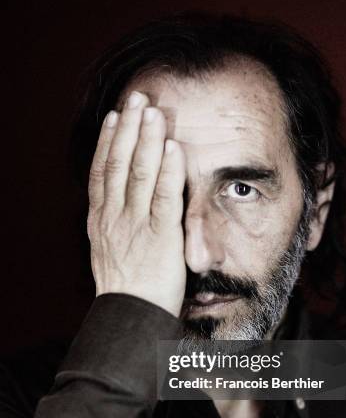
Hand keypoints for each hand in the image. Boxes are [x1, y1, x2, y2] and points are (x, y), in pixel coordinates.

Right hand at [87, 91, 185, 317]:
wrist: (129, 319)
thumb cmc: (125, 290)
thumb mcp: (109, 252)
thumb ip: (114, 225)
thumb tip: (120, 206)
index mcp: (101, 220)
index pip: (102, 171)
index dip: (109, 141)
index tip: (116, 117)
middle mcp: (114, 217)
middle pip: (119, 163)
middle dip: (129, 128)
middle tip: (137, 98)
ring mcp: (135, 225)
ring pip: (139, 173)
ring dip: (146, 139)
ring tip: (153, 110)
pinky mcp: (160, 236)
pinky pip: (165, 197)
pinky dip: (169, 170)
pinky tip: (172, 147)